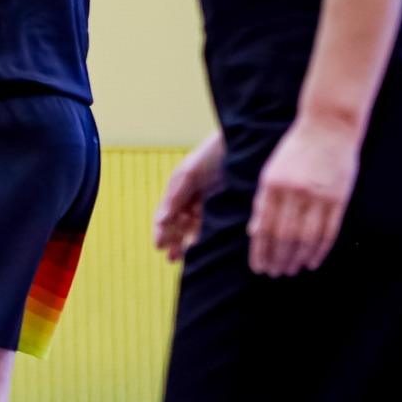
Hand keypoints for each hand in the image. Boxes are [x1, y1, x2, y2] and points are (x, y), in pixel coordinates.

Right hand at [153, 132, 223, 260]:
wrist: (242, 142)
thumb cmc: (213, 152)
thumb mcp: (190, 173)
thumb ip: (175, 196)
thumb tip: (159, 220)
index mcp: (178, 186)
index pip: (164, 213)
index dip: (161, 230)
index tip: (159, 247)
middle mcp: (189, 193)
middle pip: (176, 221)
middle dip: (172, 239)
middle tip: (172, 258)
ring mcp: (205, 197)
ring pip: (192, 224)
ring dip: (187, 239)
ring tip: (186, 256)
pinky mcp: (221, 200)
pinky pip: (208, 221)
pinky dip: (203, 232)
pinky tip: (202, 244)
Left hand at [247, 116, 360, 277]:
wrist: (329, 125)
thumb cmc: (296, 148)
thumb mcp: (271, 171)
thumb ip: (263, 201)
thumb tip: (254, 232)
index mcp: (273, 185)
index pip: (265, 228)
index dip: (261, 251)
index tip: (259, 267)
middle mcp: (295, 192)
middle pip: (285, 237)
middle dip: (278, 259)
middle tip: (275, 274)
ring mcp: (319, 195)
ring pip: (307, 238)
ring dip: (298, 258)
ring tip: (291, 270)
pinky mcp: (339, 198)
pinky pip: (329, 231)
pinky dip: (320, 250)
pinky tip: (312, 261)